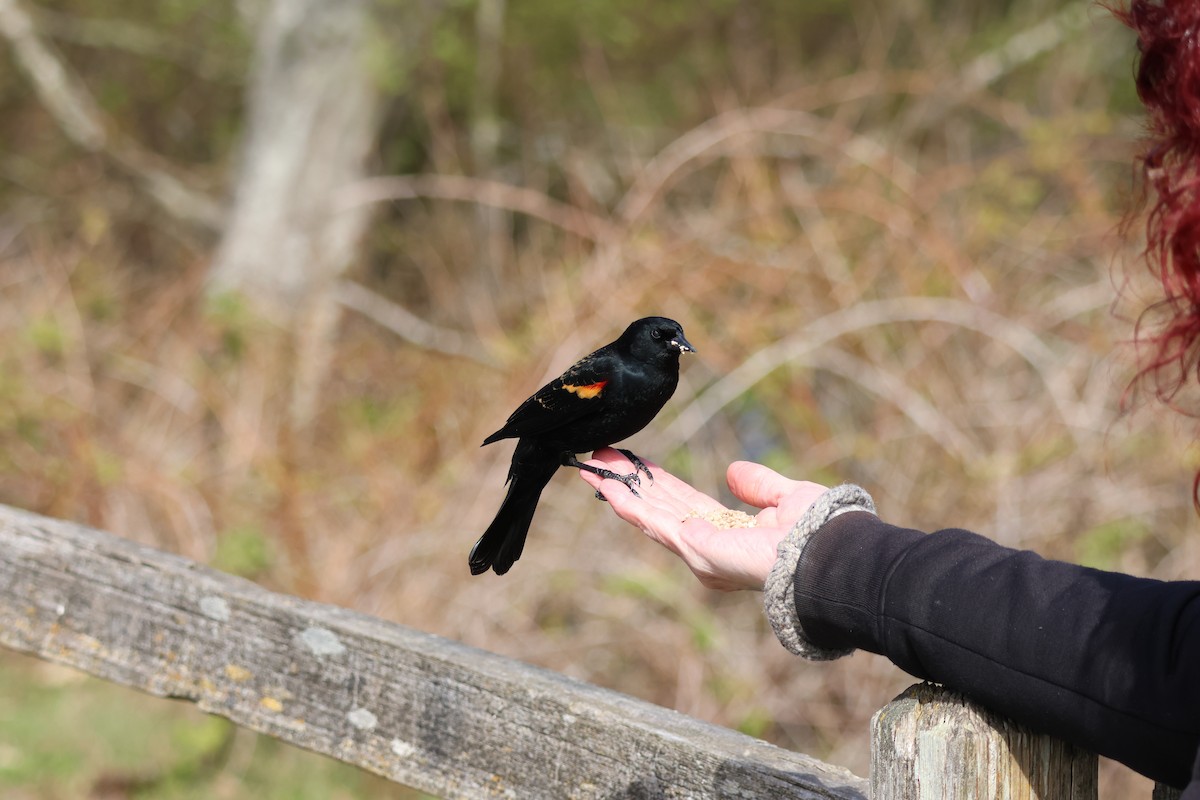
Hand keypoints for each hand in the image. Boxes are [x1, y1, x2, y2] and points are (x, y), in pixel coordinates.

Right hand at [578, 448, 828, 590]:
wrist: (823, 552)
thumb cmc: (816, 532)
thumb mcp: (785, 498)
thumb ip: (759, 486)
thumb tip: (733, 472)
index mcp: (726, 535)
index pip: (683, 504)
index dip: (658, 483)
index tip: (636, 463)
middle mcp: (706, 547)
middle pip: (658, 507)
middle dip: (629, 482)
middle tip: (602, 457)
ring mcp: (696, 550)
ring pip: (648, 514)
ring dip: (618, 489)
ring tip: (593, 467)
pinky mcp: (692, 547)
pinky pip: (652, 520)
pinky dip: (626, 502)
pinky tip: (607, 486)